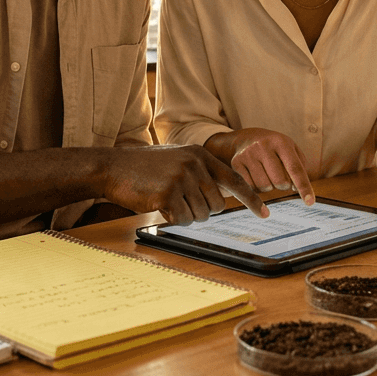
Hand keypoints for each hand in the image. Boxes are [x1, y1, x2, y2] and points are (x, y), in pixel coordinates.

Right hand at [100, 145, 268, 225]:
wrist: (112, 168)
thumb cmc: (144, 169)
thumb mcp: (177, 162)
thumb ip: (200, 175)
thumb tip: (221, 200)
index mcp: (200, 155)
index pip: (234, 180)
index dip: (251, 199)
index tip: (264, 213)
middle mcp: (195, 164)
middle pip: (217, 205)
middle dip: (201, 210)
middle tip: (179, 200)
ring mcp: (182, 178)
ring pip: (201, 215)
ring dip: (184, 214)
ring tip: (165, 198)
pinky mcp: (169, 193)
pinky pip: (182, 220)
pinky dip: (171, 218)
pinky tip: (157, 204)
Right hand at [206, 128, 314, 205]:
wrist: (246, 138)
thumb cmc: (274, 148)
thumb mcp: (290, 150)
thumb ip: (299, 167)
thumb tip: (297, 189)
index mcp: (281, 142)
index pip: (295, 168)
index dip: (304, 187)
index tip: (310, 203)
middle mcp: (263, 146)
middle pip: (280, 182)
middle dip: (283, 185)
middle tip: (279, 176)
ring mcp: (248, 154)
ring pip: (264, 187)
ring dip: (268, 186)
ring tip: (265, 173)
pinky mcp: (236, 162)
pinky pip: (250, 187)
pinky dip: (255, 188)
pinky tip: (254, 176)